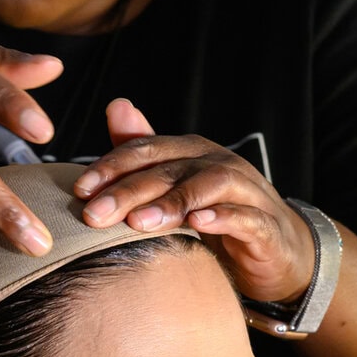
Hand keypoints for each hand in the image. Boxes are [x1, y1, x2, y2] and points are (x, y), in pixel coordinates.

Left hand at [73, 100, 316, 304]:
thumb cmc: (217, 215)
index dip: (111, 167)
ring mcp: (245, 191)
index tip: (79, 190)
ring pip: (205, 188)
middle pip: (169, 170)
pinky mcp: (265, 225)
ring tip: (139, 222)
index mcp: (191, 152)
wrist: (277, 250)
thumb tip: (116, 107)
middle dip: (129, 191)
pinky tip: (199, 224)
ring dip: (172, 203)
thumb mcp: (176, 185)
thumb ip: (146, 153)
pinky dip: (222, 218)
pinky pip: (244, 217)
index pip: (145, 150)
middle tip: (94, 214)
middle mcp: (217, 163)